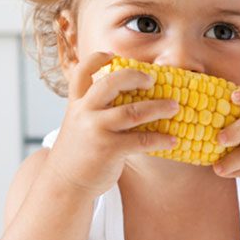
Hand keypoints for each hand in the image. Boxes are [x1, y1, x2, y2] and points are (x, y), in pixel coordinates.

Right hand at [43, 51, 178, 198]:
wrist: (64, 184)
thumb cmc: (79, 152)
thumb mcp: (79, 124)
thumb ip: (96, 109)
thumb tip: (129, 98)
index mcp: (77, 103)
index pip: (82, 71)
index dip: (98, 59)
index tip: (113, 55)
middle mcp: (85, 112)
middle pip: (111, 83)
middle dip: (136, 77)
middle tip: (152, 80)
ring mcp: (96, 130)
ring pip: (133, 111)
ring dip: (159, 107)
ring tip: (175, 107)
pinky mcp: (109, 149)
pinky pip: (141, 139)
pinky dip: (160, 138)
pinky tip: (172, 139)